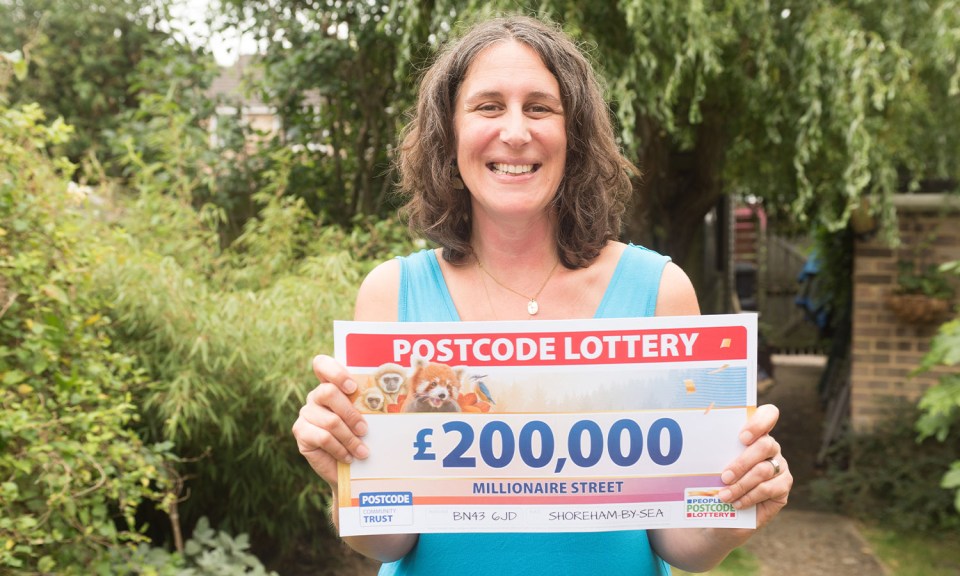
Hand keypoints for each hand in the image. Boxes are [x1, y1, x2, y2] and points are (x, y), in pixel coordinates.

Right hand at [291, 355, 369, 487]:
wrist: (352, 468)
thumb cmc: (365, 437)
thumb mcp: (372, 417)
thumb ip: (375, 403)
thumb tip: (403, 393)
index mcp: (332, 384)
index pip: (322, 364)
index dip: (335, 372)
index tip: (353, 387)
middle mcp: (316, 395)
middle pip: (328, 392)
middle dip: (350, 413)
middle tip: (365, 430)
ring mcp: (306, 413)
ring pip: (330, 420)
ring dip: (350, 438)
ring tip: (362, 451)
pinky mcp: (301, 432)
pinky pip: (323, 437)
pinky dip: (340, 449)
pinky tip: (348, 457)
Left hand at [718, 404, 791, 527]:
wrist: (732, 511)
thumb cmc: (721, 480)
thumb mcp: (716, 463)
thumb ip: (716, 454)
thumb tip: (698, 451)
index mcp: (755, 434)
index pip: (768, 414)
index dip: (759, 422)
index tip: (742, 437)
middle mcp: (771, 447)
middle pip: (764, 445)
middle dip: (742, 462)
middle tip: (724, 476)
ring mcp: (780, 466)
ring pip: (763, 470)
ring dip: (741, 485)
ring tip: (725, 495)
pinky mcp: (784, 486)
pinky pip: (768, 489)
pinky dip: (749, 497)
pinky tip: (737, 503)